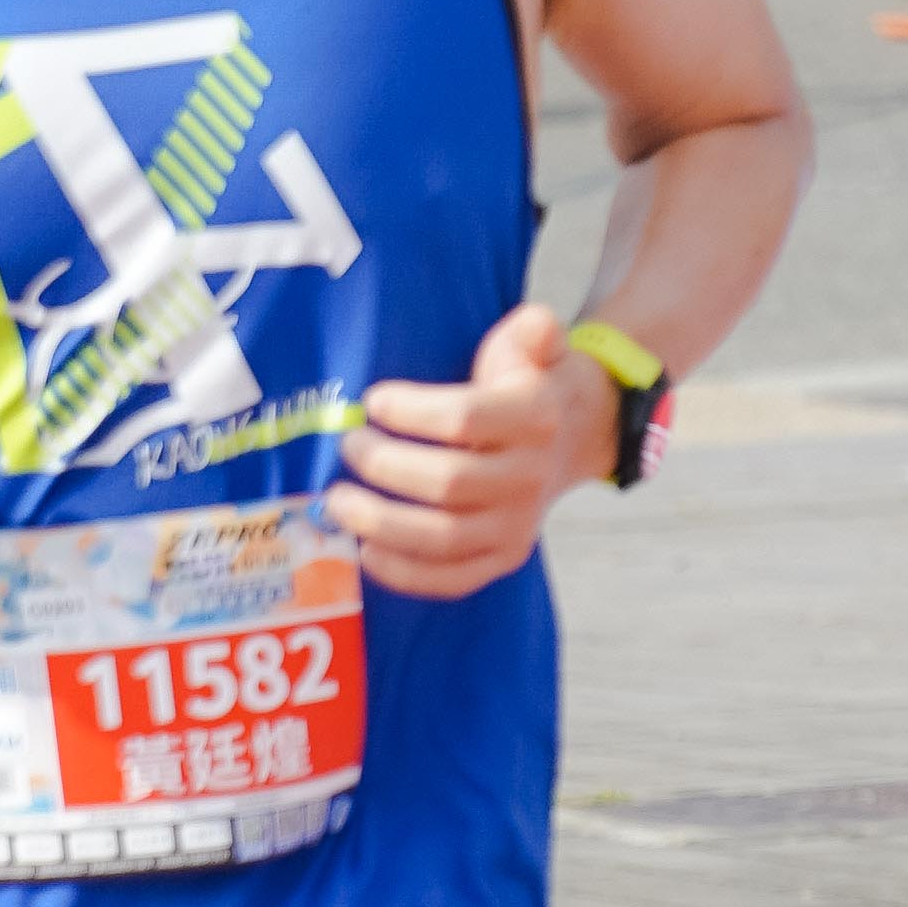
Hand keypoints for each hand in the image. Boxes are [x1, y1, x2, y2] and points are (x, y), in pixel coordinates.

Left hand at [324, 302, 610, 598]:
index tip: (372, 401)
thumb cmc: (525, 385)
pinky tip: (365, 549)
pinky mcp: (503, 558)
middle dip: (385, 466)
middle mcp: (530, 476)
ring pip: (444, 537)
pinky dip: (405, 573)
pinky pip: (452, 579)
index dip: (411, 412)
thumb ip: (533, 329)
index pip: (465, 419)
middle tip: (349, 445)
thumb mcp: (532, 345)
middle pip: (449, 482)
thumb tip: (538, 326)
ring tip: (338, 501)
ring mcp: (518, 525)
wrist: (569, 435)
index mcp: (536, 418)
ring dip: (381, 523)